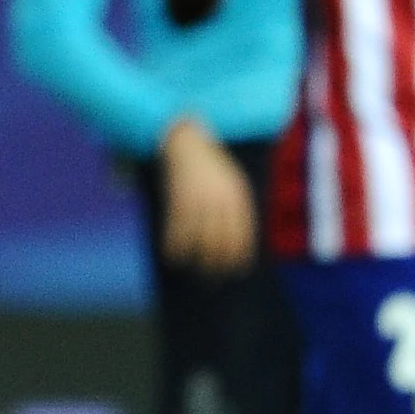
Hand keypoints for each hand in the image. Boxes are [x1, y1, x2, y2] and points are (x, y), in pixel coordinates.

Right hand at [159, 119, 257, 272]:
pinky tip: (171, 254)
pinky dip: (174, 244)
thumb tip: (238, 238)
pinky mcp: (180, 198)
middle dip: (216, 260)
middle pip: (221, 239)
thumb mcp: (229, 180)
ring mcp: (200, 199)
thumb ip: (233, 206)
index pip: (243, 232)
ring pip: (198, 237)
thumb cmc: (209, 163)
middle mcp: (221, 199)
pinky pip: (178, 228)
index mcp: (237, 195)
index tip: (235, 269)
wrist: (187, 139)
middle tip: (210, 274)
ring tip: (188, 266)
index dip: (239, 254)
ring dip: (193, 256)